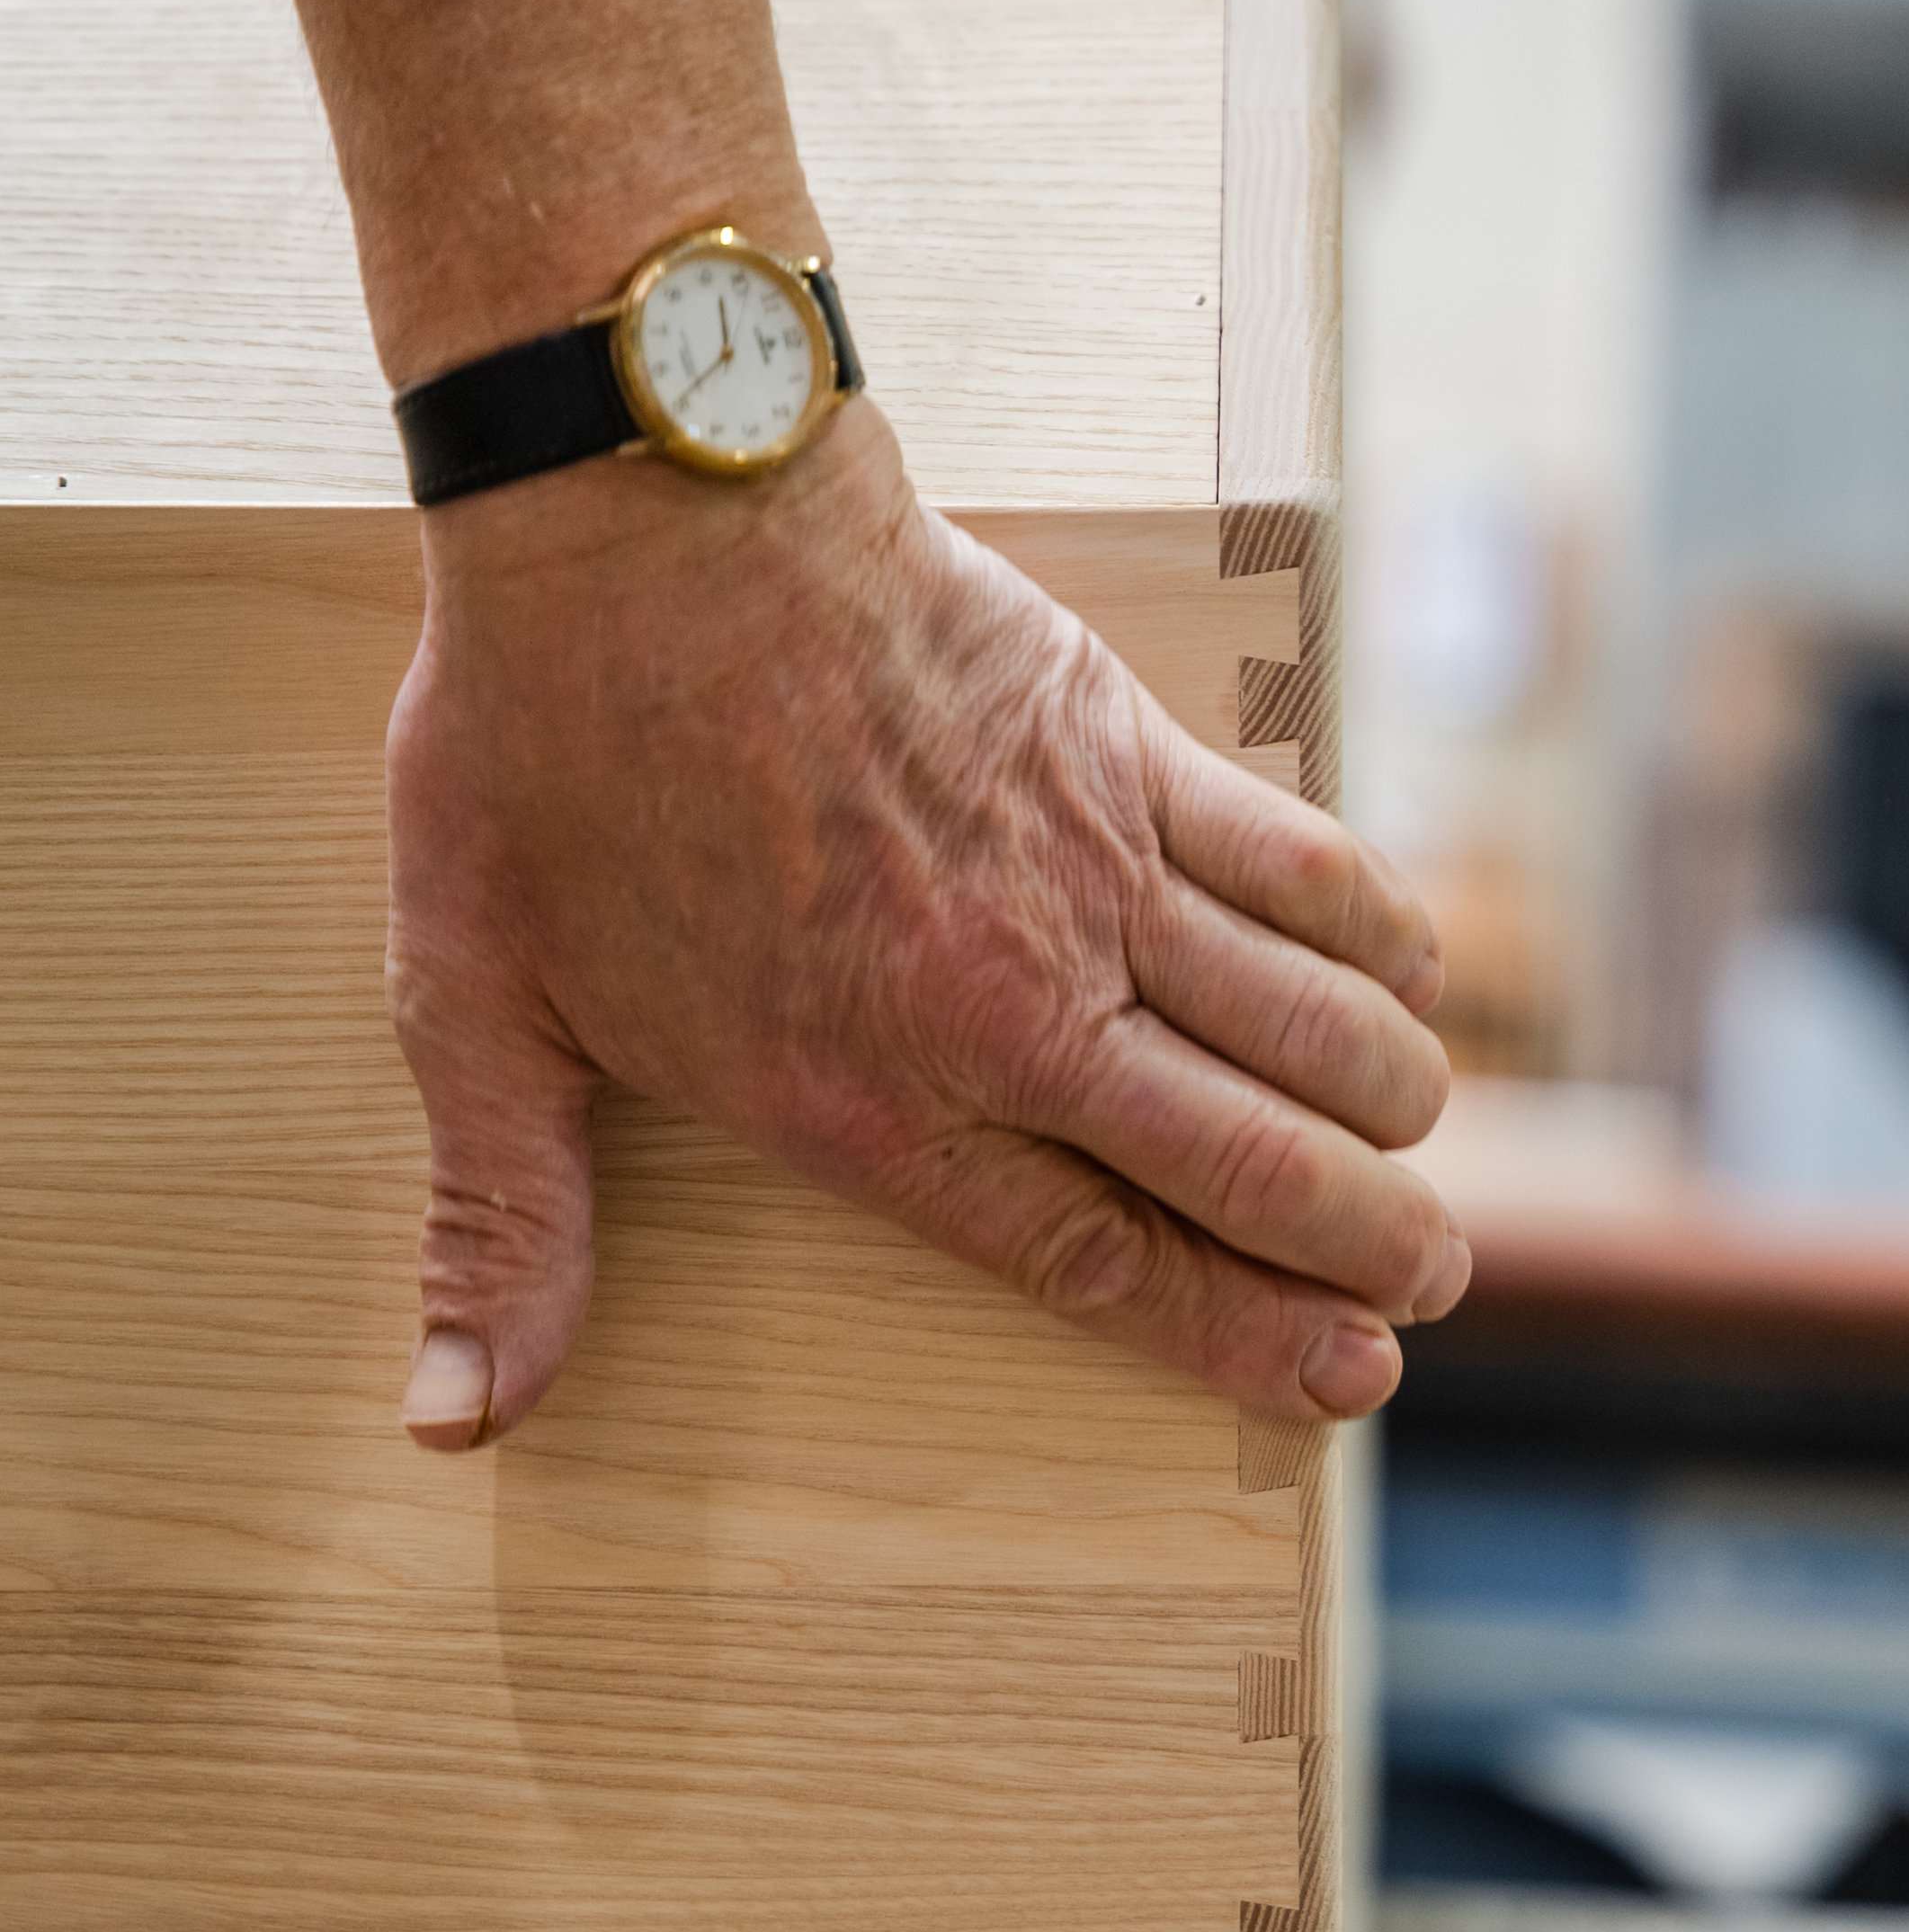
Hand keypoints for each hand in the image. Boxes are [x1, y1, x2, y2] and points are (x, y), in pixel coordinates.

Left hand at [387, 395, 1467, 1447]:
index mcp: (865, 1096)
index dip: (1241, 1335)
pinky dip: (1376, 933)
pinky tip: (1413, 978)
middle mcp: (1006, 1007)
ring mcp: (1086, 873)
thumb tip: (460, 1422)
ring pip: (1303, 1026)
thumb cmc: (548, 752)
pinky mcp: (1123, 750)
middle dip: (1363, 1247)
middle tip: (1421, 1291)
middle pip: (1243, 1161)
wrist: (640, 508)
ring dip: (1393, 1108)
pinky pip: (1300, 863)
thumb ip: (505, 1224)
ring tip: (1425, 1154)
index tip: (1336, 1382)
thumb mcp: (480, 1010)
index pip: (1102, 1260)